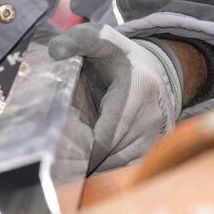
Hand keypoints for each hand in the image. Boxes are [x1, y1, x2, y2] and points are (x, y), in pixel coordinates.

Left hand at [49, 23, 181, 169]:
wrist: (154, 69)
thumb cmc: (117, 56)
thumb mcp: (100, 39)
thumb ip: (78, 40)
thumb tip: (54, 51)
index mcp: (137, 88)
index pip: (110, 131)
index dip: (87, 149)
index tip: (61, 155)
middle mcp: (153, 114)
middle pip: (114, 152)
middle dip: (86, 162)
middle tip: (57, 169)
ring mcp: (158, 133)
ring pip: (123, 164)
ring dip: (97, 170)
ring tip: (69, 174)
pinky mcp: (157, 146)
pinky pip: (132, 168)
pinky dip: (110, 172)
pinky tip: (90, 175)